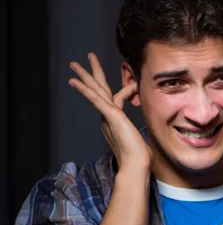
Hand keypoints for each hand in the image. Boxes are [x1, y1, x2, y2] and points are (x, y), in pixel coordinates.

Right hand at [68, 53, 151, 172]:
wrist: (137, 166)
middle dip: (93, 74)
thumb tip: (147, 132)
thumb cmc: (141, 157)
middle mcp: (108, 117)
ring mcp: (108, 117)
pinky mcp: (111, 117)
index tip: (136, 83)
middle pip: (100, 91)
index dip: (126, 88)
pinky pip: (96, 100)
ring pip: (96, 91)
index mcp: (115, 121)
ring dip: (87, 76)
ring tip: (75, 63)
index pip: (116, 98)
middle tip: (87, 58)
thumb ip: (140, 131)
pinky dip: (86, 90)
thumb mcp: (142, 138)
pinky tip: (74, 81)